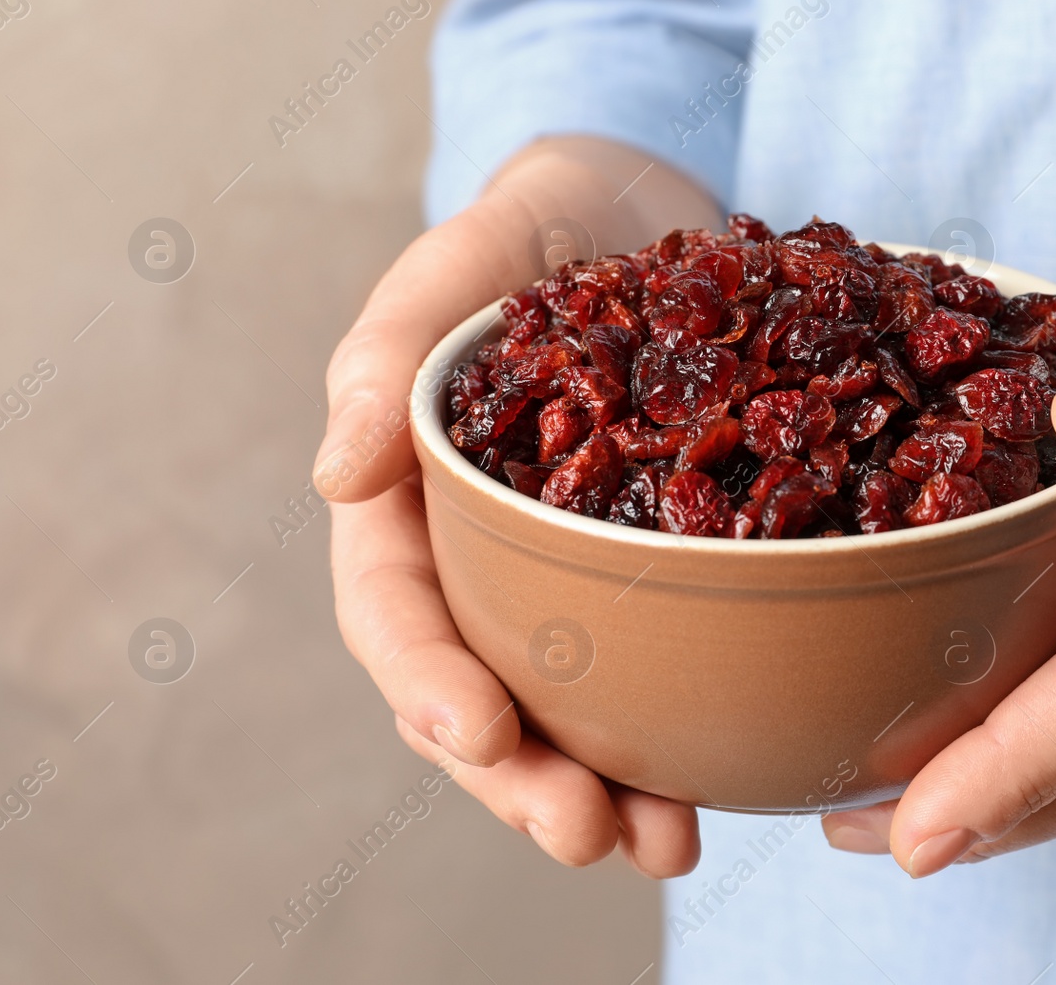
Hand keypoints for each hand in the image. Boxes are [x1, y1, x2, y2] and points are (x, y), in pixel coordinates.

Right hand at [315, 136, 718, 876]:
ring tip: (665, 844)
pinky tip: (721, 781)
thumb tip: (333, 475)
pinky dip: (676, 729)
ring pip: (563, 710)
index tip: (483, 737)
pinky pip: (648, 666)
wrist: (632, 211)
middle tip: (588, 837)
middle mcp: (479, 560)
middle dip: (520, 780)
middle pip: (479, 696)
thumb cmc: (526, 230)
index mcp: (409, 503)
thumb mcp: (454, 266)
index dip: (429, 687)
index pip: (396, 614)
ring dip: (601, 789)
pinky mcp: (646, 572)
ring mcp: (563, 575)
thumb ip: (383, 352)